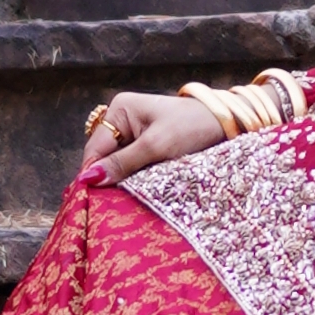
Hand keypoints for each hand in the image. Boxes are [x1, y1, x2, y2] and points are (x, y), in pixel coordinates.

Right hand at [74, 91, 223, 186]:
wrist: (225, 123)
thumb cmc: (192, 127)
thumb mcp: (156, 146)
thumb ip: (122, 162)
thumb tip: (88, 179)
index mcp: (120, 110)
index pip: (95, 148)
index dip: (91, 174)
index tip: (89, 200)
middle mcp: (122, 120)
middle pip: (103, 156)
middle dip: (106, 177)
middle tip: (107, 204)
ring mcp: (134, 132)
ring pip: (116, 163)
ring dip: (120, 180)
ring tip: (121, 199)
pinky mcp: (146, 145)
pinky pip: (130, 165)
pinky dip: (132, 178)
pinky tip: (135, 190)